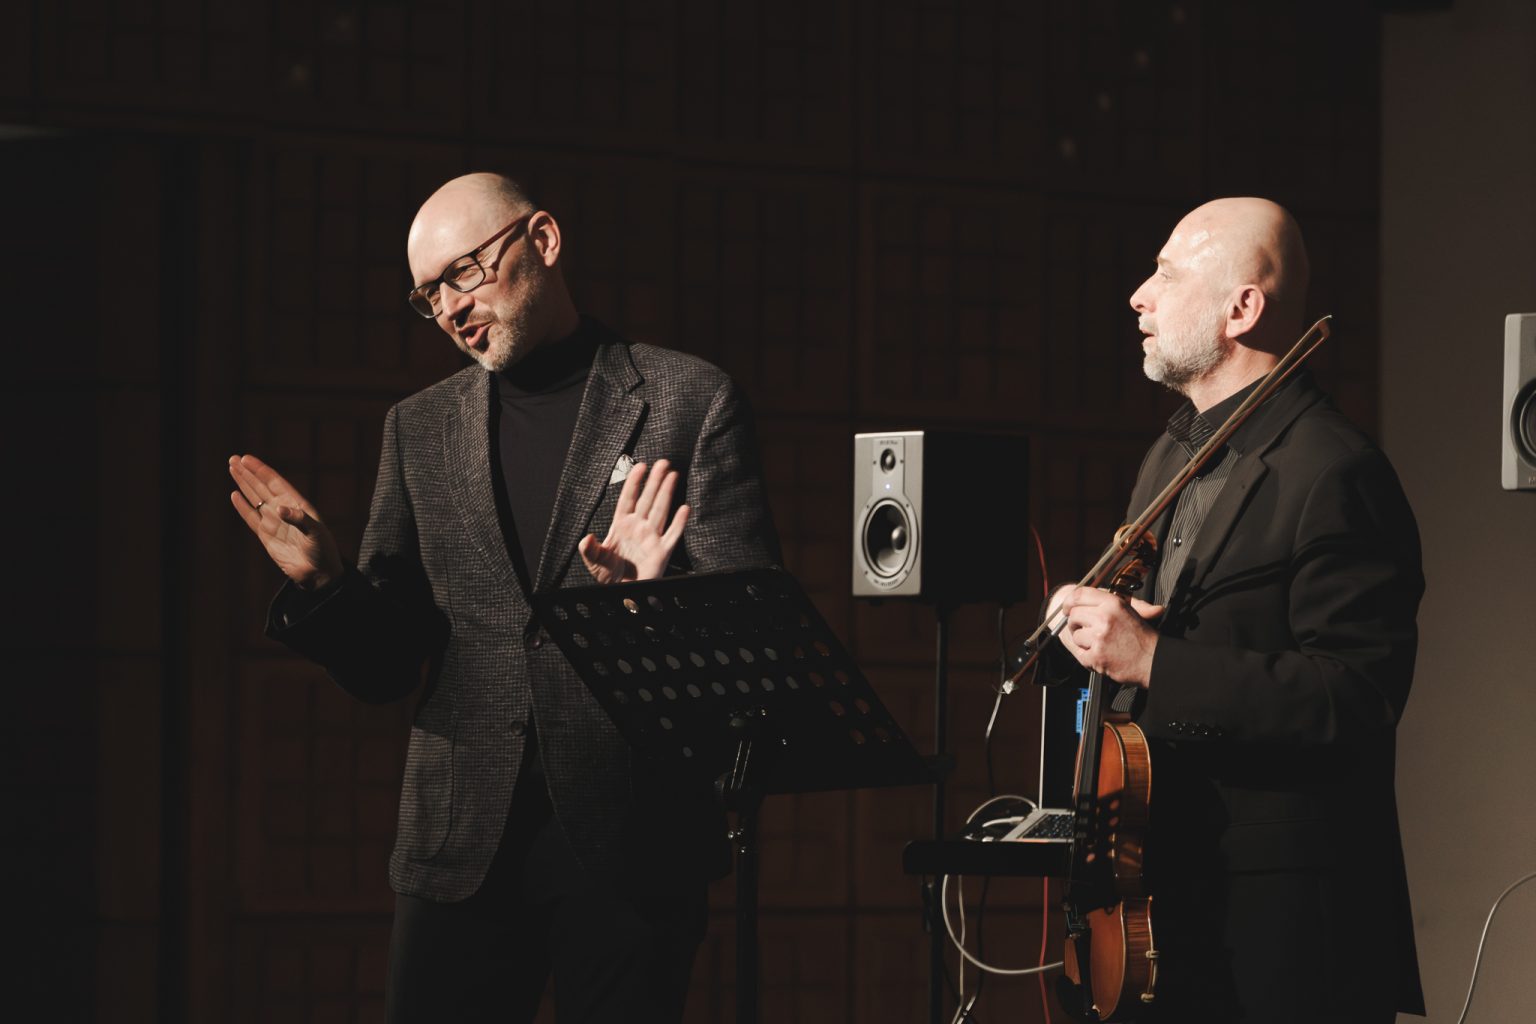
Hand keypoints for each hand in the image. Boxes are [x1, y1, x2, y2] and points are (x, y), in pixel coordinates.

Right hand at [228, 454, 343, 589]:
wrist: (318, 573)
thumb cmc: (322, 550)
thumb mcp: (316, 532)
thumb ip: (298, 519)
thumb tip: (279, 508)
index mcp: (297, 504)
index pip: (275, 482)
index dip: (261, 470)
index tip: (246, 459)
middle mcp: (283, 509)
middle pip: (261, 487)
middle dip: (248, 473)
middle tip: (233, 459)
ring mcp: (274, 522)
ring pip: (254, 498)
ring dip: (243, 484)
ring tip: (232, 469)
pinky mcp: (266, 536)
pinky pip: (251, 518)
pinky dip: (243, 507)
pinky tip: (234, 495)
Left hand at [579, 459, 688, 583]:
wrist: (623, 594)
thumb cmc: (610, 576)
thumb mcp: (595, 561)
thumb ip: (590, 549)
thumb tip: (587, 538)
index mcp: (621, 526)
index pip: (629, 499)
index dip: (634, 482)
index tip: (640, 466)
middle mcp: (638, 528)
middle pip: (647, 499)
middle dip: (655, 481)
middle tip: (663, 463)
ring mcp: (651, 538)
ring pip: (660, 510)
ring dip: (666, 493)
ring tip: (673, 476)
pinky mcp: (661, 552)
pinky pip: (672, 535)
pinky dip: (679, 523)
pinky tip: (684, 509)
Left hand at [1055, 584, 1164, 686]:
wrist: (1155, 661)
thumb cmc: (1142, 636)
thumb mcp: (1133, 612)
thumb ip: (1118, 600)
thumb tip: (1118, 592)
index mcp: (1113, 603)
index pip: (1079, 594)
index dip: (1069, 601)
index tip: (1066, 608)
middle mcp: (1105, 618)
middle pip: (1073, 615)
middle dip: (1075, 623)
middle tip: (1085, 629)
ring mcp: (1100, 638)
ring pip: (1075, 635)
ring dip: (1083, 642)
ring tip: (1099, 644)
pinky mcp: (1097, 656)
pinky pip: (1079, 653)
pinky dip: (1086, 656)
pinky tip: (1099, 655)